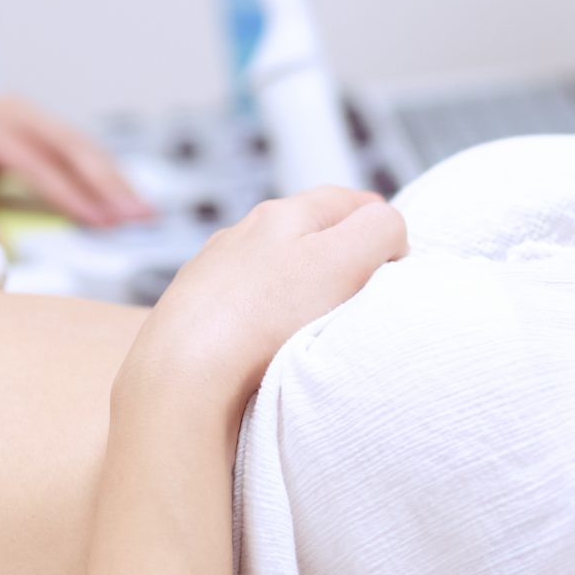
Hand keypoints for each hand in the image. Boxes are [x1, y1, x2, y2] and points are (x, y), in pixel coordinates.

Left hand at [0, 94, 150, 226]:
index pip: (35, 163)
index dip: (69, 194)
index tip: (98, 220)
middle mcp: (9, 113)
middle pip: (69, 148)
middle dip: (108, 185)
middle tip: (137, 216)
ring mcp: (26, 113)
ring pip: (81, 145)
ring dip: (115, 180)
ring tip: (143, 212)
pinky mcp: (37, 121)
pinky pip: (78, 146)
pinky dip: (105, 172)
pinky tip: (126, 195)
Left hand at [128, 186, 406, 404]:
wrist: (180, 372)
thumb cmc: (260, 318)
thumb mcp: (342, 261)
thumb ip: (378, 230)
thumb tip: (388, 230)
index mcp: (282, 214)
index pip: (348, 201)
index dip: (379, 227)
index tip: (394, 263)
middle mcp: (242, 235)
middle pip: (307, 232)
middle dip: (339, 254)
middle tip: (362, 292)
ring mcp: (213, 273)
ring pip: (272, 268)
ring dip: (297, 286)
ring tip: (314, 322)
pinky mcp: (194, 314)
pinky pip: (242, 305)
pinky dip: (263, 317)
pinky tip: (267, 344)